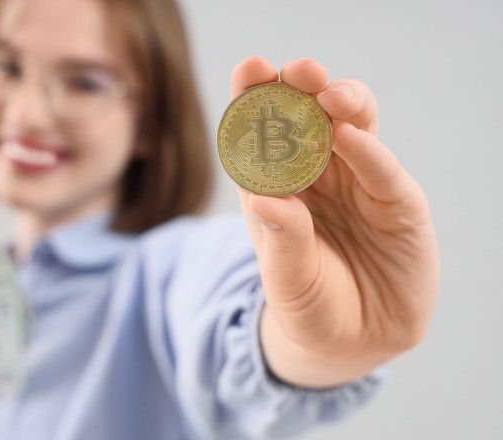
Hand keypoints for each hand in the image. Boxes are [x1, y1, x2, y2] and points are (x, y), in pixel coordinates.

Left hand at [230, 56, 438, 387]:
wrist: (354, 343)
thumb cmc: (308, 305)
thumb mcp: (287, 281)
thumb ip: (281, 241)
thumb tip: (262, 199)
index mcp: (274, 187)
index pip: (260, 134)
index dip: (254, 97)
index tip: (251, 67)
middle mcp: (315, 176)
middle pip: (308, 117)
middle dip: (302, 87)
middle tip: (297, 71)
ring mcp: (358, 184)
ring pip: (352, 127)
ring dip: (342, 104)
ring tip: (329, 95)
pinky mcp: (397, 203)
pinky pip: (382, 171)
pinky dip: (370, 152)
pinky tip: (353, 137)